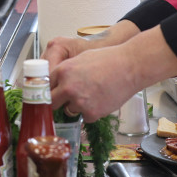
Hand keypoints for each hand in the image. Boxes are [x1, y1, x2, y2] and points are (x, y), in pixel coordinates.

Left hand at [50, 26, 176, 121]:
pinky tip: (101, 100)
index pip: (46, 87)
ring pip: (70, 110)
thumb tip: (58, 83)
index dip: (50, 91)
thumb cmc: (108, 59)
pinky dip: (91, 111)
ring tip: (92, 94)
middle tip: (66, 100)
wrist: (130, 67)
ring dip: (77, 106)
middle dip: (58, 102)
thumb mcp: (81, 58)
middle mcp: (67, 88)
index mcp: (62, 71)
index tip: (51, 95)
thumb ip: (66, 71)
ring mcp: (79, 102)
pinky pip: (85, 117)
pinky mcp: (92, 113)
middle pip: (52, 103)